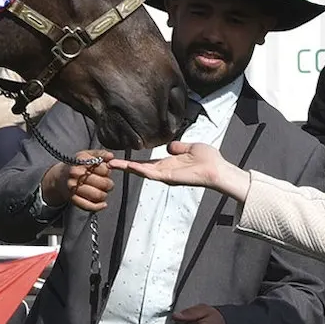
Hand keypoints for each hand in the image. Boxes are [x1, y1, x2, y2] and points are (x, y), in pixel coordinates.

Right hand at [41, 150, 113, 211]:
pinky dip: (98, 206)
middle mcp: (76, 174)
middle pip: (103, 183)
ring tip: (103, 191)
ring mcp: (74, 187)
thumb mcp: (86, 155)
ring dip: (104, 195)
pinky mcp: (72, 199)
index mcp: (81, 161)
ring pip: (97, 195)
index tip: (106, 172)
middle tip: (108, 184)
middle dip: (109, 184)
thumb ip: (100, 154)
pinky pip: (89, 206)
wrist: (59, 177)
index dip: (108, 171)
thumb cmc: (76, 165)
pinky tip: (103, 204)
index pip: (104, 169)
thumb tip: (111, 156)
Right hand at [108, 141, 237, 191]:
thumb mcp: (190, 147)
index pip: (146, 163)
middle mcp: (164, 171)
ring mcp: (165, 175)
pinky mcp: (169, 177)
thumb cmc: (208, 159)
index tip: (119, 158)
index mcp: (167, 164)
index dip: (133, 161)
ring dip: (127, 169)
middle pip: (139, 169)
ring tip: (111, 165)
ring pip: (141, 172)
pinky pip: (151, 174)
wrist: (217, 169)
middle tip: (107, 163)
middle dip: (123, 167)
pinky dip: (139, 170)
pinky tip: (129, 166)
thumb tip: (169, 146)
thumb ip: (178, 146)